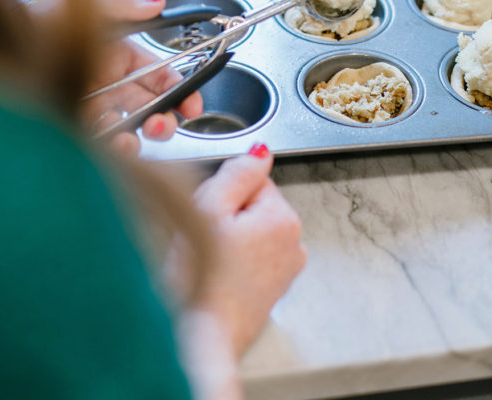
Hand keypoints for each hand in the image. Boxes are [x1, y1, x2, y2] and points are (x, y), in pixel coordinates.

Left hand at [80, 0, 203, 154]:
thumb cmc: (33, 25)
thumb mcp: (85, 8)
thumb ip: (123, 6)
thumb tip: (156, 3)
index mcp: (117, 55)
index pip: (158, 76)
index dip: (180, 89)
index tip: (191, 103)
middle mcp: (107, 84)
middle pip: (149, 107)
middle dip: (165, 118)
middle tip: (165, 122)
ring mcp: (90, 108)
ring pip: (128, 129)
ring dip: (138, 136)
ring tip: (134, 136)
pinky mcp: (72, 127)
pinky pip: (100, 142)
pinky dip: (111, 146)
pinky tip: (112, 141)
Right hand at [193, 147, 305, 355]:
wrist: (199, 339)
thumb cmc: (200, 279)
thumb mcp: (210, 206)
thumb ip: (238, 172)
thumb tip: (260, 152)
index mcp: (283, 218)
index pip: (252, 179)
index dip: (222, 191)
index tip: (208, 211)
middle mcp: (293, 244)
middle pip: (251, 206)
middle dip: (225, 215)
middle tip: (202, 236)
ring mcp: (283, 271)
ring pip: (248, 233)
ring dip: (226, 239)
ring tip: (205, 259)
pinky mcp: (268, 292)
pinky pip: (247, 259)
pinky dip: (229, 262)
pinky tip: (212, 276)